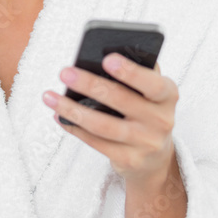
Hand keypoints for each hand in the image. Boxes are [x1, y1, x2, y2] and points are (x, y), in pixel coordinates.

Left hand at [42, 53, 179, 186]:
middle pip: (120, 100)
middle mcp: (161, 120)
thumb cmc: (146, 111)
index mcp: (167, 95)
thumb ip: (137, 72)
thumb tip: (102, 56)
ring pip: (102, 125)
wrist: (156, 157)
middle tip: (65, 72)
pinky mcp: (129, 160)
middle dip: (90, 84)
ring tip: (50, 96)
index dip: (131, 72)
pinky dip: (74, 128)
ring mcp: (145, 143)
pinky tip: (59, 116)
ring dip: (72, 109)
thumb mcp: (151, 92)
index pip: (152, 83)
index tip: (107, 59)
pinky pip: (95, 142)